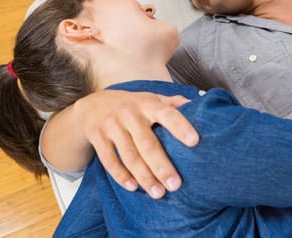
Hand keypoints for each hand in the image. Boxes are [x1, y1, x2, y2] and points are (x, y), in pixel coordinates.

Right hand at [74, 90, 197, 197]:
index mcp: (147, 104)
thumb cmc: (132, 105)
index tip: (194, 142)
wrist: (92, 104)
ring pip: (129, 156)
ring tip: (158, 193)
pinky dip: (121, 176)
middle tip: (176, 185)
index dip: (180, 126)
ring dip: (144, 177)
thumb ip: (173, 103)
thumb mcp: (151, 99)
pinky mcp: (97, 136)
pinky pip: (109, 160)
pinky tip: (133, 187)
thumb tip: (199, 105)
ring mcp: (112, 125)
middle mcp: (129, 113)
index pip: (167, 113)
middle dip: (162, 166)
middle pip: (147, 144)